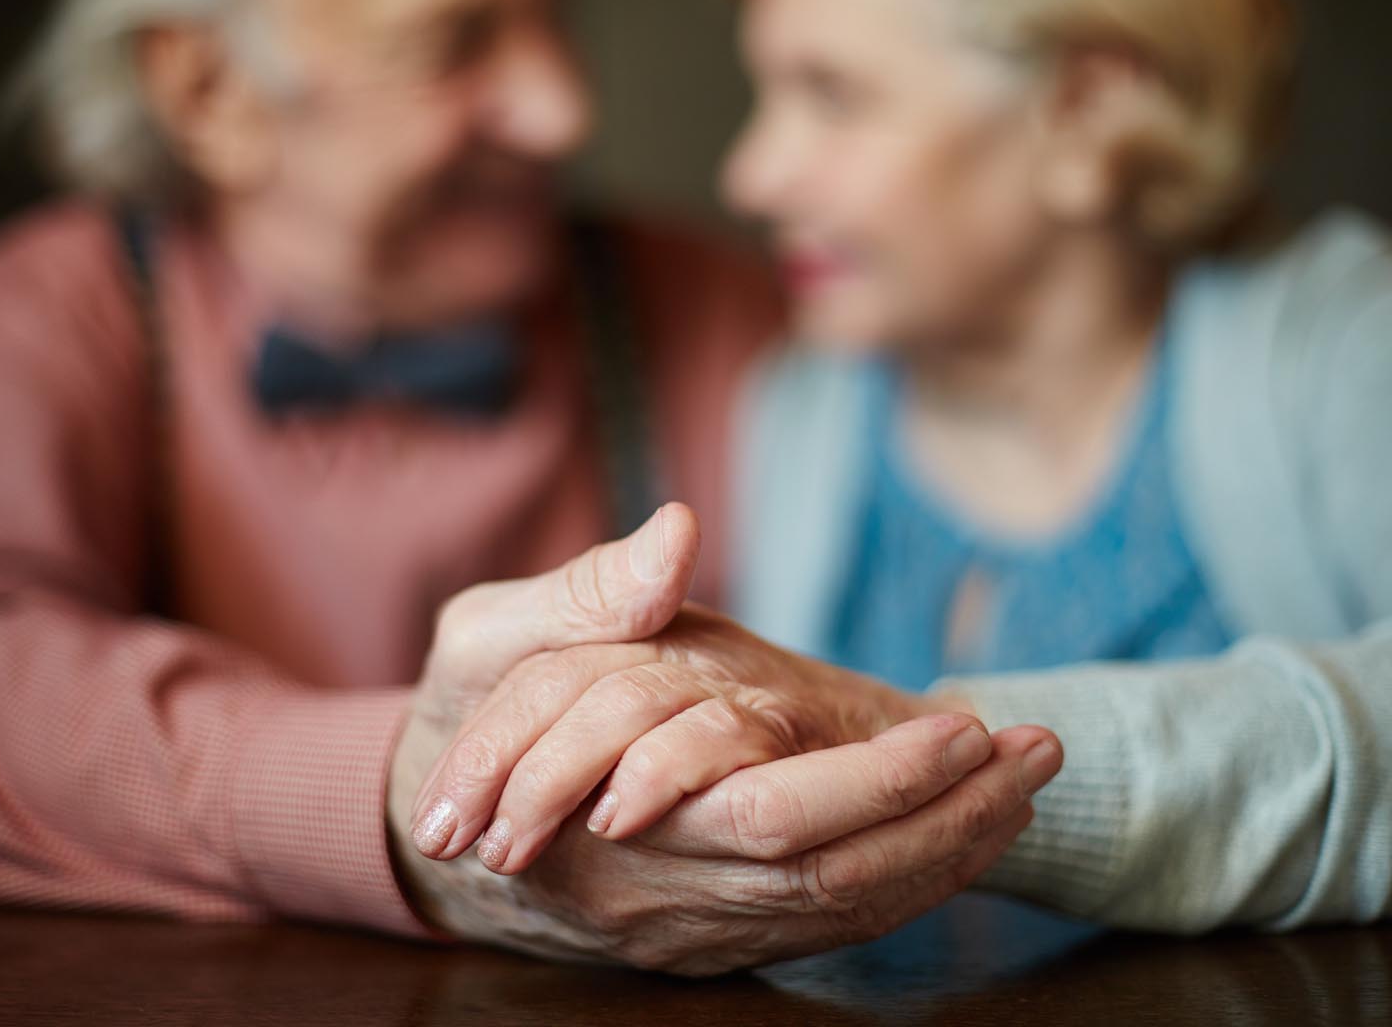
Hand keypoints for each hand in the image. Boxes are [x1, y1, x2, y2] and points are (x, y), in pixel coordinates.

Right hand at [388, 505, 1062, 973]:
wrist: (433, 828)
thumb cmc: (457, 721)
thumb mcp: (485, 637)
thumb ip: (582, 593)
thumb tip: (675, 534)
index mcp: (607, 815)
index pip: (773, 819)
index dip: (881, 782)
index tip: (963, 723)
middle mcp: (658, 894)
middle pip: (835, 879)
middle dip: (953, 819)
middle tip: (1036, 746)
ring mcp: (688, 928)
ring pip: (845, 912)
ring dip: (953, 851)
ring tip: (1027, 777)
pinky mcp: (710, 935)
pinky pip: (830, 923)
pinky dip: (915, 877)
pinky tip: (971, 826)